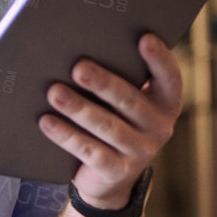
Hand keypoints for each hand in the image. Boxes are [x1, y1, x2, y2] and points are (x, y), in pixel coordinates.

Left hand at [39, 33, 182, 209]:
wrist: (110, 177)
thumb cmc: (115, 120)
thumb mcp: (124, 102)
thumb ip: (119, 77)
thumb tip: (82, 48)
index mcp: (166, 102)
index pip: (169, 78)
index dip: (159, 59)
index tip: (144, 38)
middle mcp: (159, 127)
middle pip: (129, 101)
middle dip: (103, 83)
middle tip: (78, 67)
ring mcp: (140, 152)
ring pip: (106, 126)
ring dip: (78, 108)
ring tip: (54, 92)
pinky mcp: (117, 171)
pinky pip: (89, 151)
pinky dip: (66, 135)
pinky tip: (46, 121)